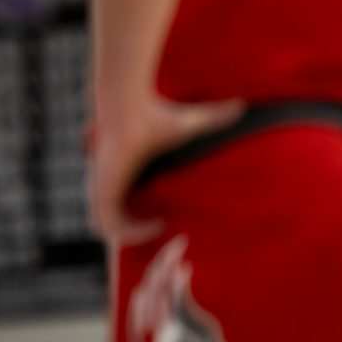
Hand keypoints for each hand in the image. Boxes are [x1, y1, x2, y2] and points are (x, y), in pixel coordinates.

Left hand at [88, 93, 243, 245]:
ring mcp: (101, 188)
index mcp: (119, 173)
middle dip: (135, 234)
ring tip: (161, 228)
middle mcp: (107, 183)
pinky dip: (132, 233)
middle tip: (165, 230)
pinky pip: (111, 227)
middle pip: (111, 222)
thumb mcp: (190, 123)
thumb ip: (214, 118)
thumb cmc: (155, 114)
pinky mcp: (102, 191)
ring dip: (135, 236)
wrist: (130, 106)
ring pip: (107, 228)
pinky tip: (157, 223)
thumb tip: (241, 105)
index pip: (120, 205)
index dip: (137, 218)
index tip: (165, 218)